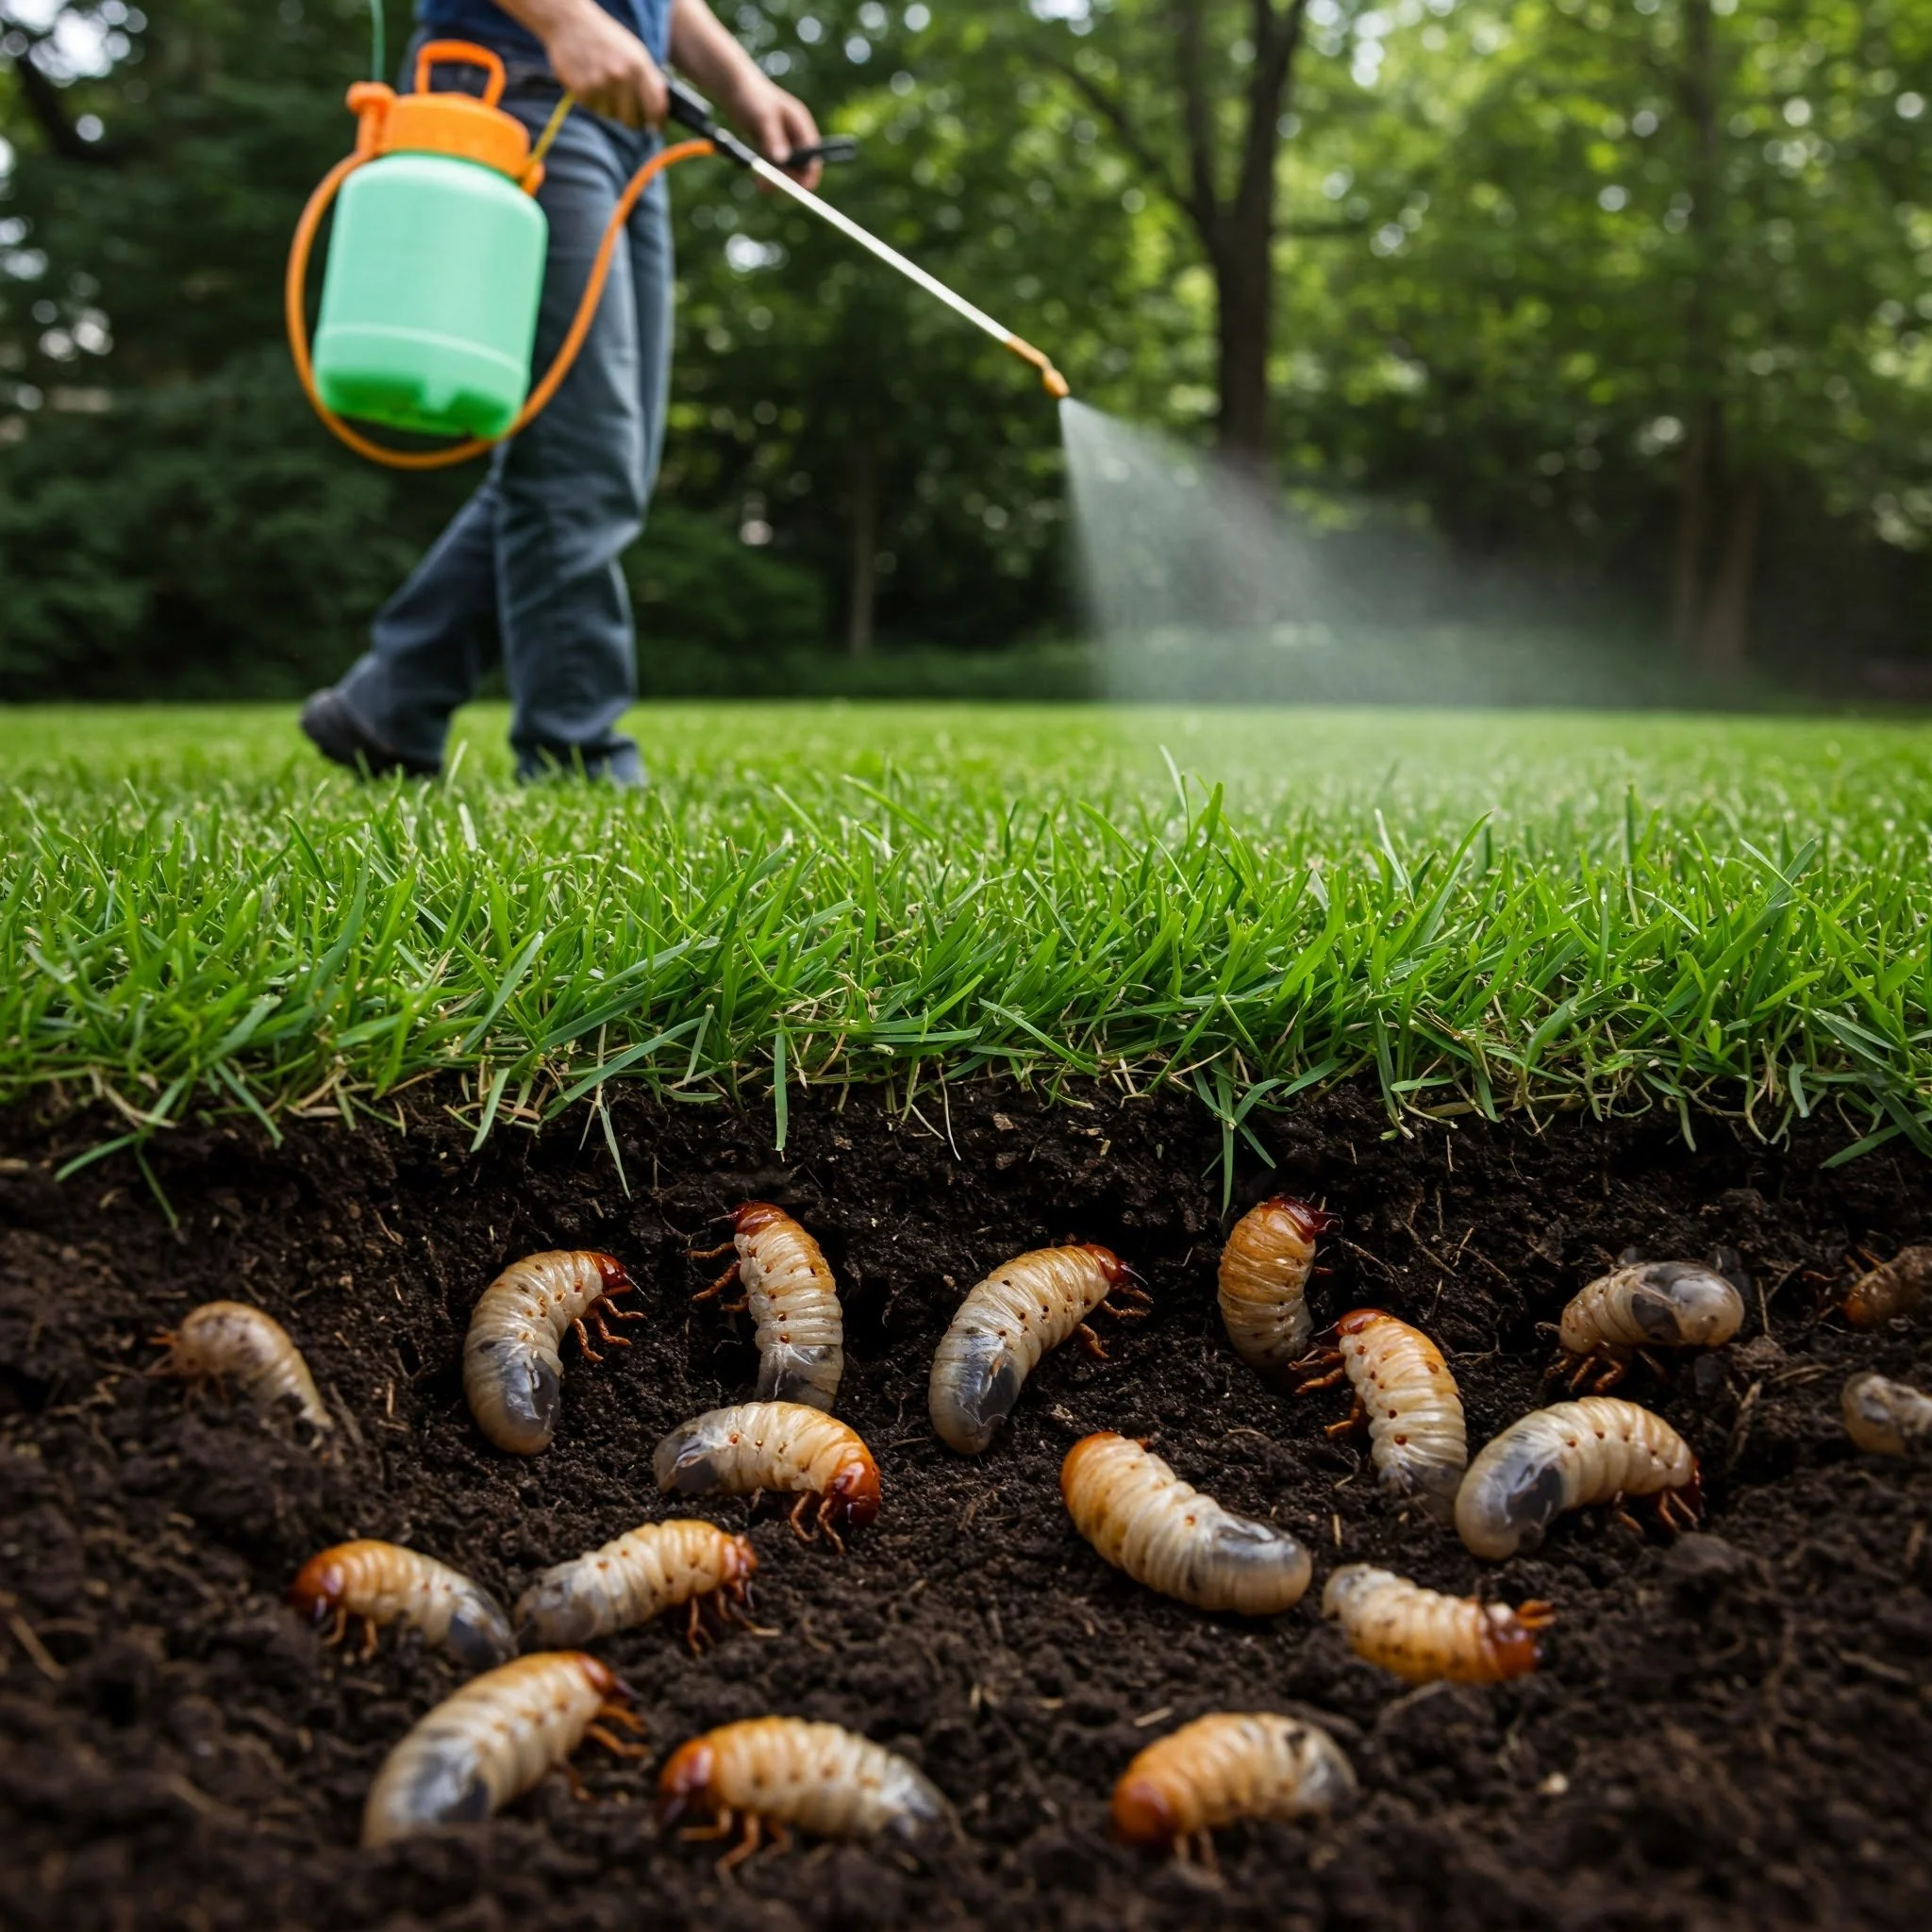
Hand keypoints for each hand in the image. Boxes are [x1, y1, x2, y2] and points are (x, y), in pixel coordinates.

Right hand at [545, 3, 667, 127]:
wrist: (571, 22)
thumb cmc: (606, 39)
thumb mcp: (635, 52)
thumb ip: (649, 79)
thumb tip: (660, 112)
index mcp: (639, 66)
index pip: (656, 106)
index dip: (658, 122)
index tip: (656, 127)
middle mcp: (622, 76)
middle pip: (634, 120)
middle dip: (632, 120)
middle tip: (627, 112)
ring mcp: (602, 84)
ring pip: (612, 116)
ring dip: (609, 107)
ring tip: (603, 85)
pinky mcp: (583, 90)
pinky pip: (594, 109)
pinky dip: (593, 101)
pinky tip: (590, 81)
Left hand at [723, 75, 823, 189]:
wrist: (733, 85)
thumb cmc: (751, 95)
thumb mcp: (763, 116)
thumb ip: (773, 138)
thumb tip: (782, 160)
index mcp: (801, 124)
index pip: (813, 156)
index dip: (809, 175)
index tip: (798, 190)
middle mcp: (796, 134)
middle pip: (801, 166)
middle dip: (789, 180)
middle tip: (773, 189)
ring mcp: (784, 140)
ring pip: (786, 168)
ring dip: (776, 180)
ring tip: (761, 186)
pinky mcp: (771, 145)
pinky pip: (774, 165)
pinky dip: (767, 174)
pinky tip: (758, 180)